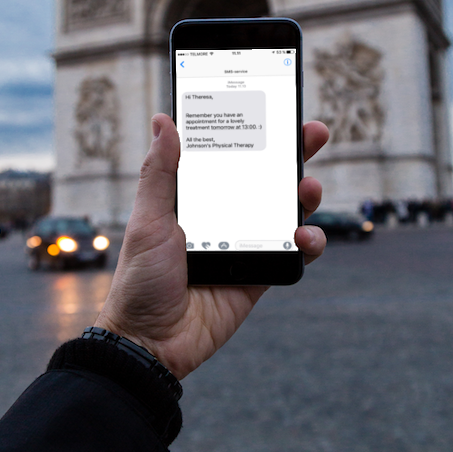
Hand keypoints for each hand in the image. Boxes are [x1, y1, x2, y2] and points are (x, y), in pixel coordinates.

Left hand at [95, 114, 328, 379]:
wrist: (150, 343)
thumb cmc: (139, 281)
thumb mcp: (147, 221)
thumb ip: (160, 172)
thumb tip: (163, 120)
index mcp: (196, 198)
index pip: (230, 157)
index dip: (253, 134)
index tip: (273, 107)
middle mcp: (225, 215)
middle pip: (265, 177)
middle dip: (293, 153)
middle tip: (313, 133)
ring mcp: (246, 243)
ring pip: (286, 210)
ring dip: (305, 194)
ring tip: (307, 188)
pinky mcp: (261, 273)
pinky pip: (294, 252)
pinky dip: (308, 242)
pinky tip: (304, 236)